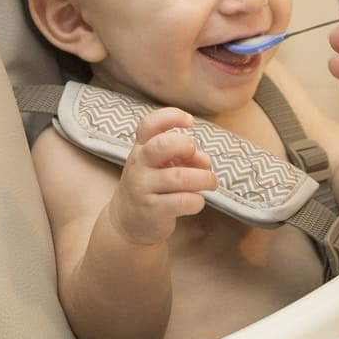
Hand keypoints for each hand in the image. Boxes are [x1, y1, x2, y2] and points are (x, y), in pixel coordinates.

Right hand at [108, 107, 217, 245]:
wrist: (127, 222)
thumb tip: (204, 160)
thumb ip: (184, 156)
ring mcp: (143, 188)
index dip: (171, 117)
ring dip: (204, 178)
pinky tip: (196, 201)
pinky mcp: (153, 210)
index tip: (189, 121)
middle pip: (162, 145)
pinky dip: (197, 200)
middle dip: (186, 146)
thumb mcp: (162, 165)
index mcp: (141, 148)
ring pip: (180, 177)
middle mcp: (139, 165)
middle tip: (195, 155)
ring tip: (211, 182)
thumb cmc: (152, 186)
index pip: (149, 125)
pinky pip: (182, 201)